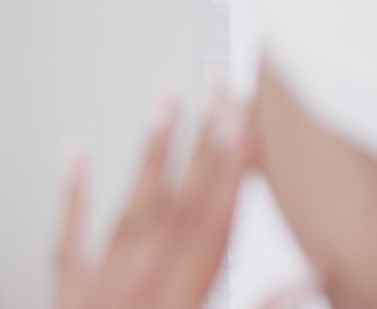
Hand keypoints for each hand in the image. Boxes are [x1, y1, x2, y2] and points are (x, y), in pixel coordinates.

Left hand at [55, 83, 250, 308]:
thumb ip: (260, 308)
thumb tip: (308, 278)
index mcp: (182, 302)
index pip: (214, 222)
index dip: (231, 168)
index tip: (243, 120)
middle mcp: (139, 286)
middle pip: (179, 203)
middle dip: (203, 143)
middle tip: (217, 91)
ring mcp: (100, 287)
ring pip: (132, 207)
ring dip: (152, 150)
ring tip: (165, 100)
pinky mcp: (68, 294)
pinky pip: (70, 235)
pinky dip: (75, 190)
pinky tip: (76, 149)